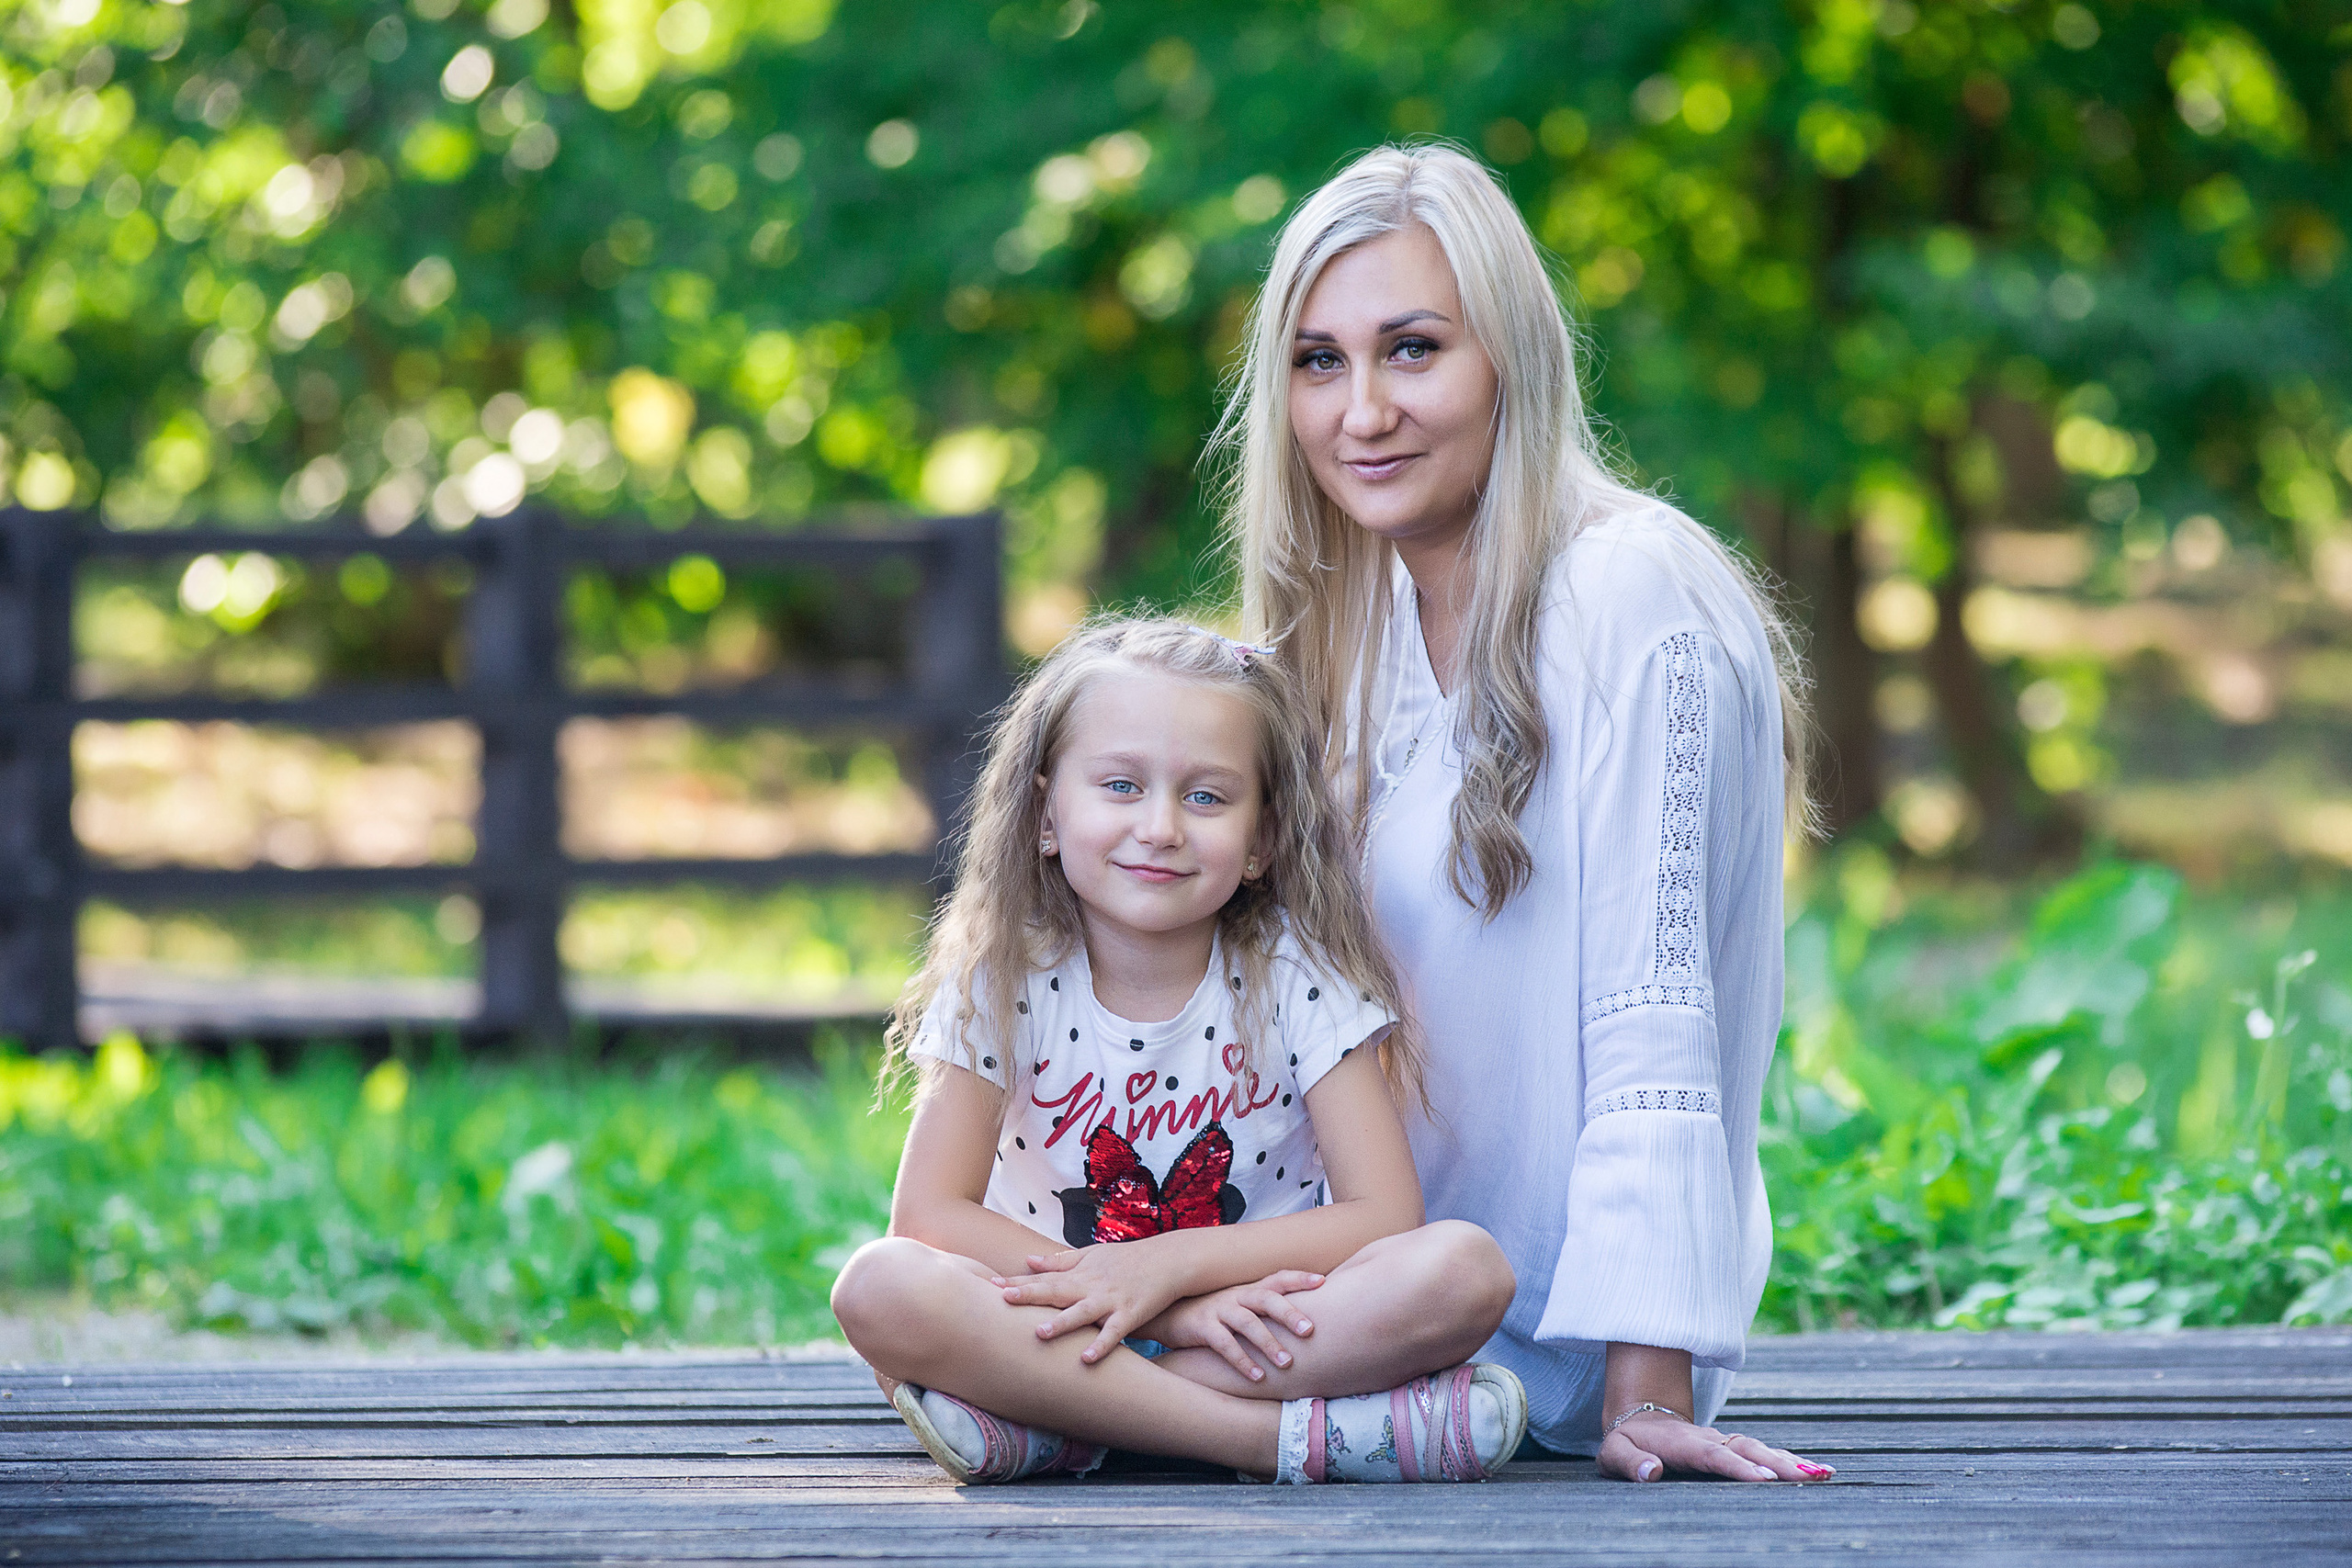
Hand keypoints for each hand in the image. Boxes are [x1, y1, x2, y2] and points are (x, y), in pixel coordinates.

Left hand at [991, 1241, 1195, 1365]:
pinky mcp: (1132, 1313)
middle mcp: (1092, 1286)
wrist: (1170, 1259)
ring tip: (1039, 1333)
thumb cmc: (1129, 1259)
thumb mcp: (1093, 1255)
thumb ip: (1060, 1261)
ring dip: (1062, 1323)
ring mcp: (1111, 1300)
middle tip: (1002, 1299)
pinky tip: (1087, 1359)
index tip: (991, 1285)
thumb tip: (1029, 1260)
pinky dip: (1102, 1345)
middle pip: (1056, 1291)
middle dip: (1029, 1295)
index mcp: (1080, 1274)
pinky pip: (1115, 1332)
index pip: (1044, 1278)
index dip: (1019, 1282)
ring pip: (1083, 1313)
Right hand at [1153, 1270, 1324, 1382]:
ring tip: (1287, 1363)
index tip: (1323, 1281)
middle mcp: (1236, 1296)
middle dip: (1289, 1313)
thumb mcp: (1238, 1304)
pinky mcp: (1203, 1328)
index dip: (1299, 1278)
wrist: (1168, 1313)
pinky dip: (1242, 1361)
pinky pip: (1225, 1344)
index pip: (1277, 1278)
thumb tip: (1302, 1321)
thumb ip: (1263, 1309)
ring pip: (1247, 1323)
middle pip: (1266, 1298)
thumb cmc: (1213, 1313)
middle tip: (1309, 1330)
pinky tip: (1258, 1377)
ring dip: (1268, 1343)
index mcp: (1249, 1289)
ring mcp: (1219, 1310)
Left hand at [1598, 1409, 1833, 1483]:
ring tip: (1824, 1474)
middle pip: (1747, 1449)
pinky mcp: (1734, 1447)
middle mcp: (1710, 1439)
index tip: (1764, 1477)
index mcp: (1683, 1444)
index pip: (1713, 1455)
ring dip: (1791, 1461)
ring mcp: (1724, 1441)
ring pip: (1761, 1448)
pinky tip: (1817, 1472)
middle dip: (1778, 1463)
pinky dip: (1790, 1460)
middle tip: (1809, 1477)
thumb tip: (1650, 1472)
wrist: (1640, 1417)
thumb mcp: (1614, 1453)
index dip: (1737, 1466)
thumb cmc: (1628, 1442)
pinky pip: (1764, 1452)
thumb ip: (1630, 1463)